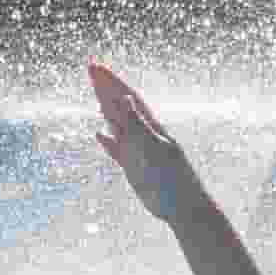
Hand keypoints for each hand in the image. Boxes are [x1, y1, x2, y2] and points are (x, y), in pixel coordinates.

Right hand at [86, 61, 199, 222]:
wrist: (184, 208)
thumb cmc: (173, 180)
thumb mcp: (153, 149)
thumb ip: (137, 124)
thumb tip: (125, 98)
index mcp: (150, 127)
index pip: (127, 97)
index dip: (111, 81)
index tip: (95, 66)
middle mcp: (143, 135)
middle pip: (122, 106)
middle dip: (106, 87)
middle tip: (90, 69)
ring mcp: (138, 151)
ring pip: (119, 125)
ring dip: (107, 108)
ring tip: (96, 94)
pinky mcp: (135, 168)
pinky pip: (118, 150)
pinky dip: (108, 141)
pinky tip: (100, 135)